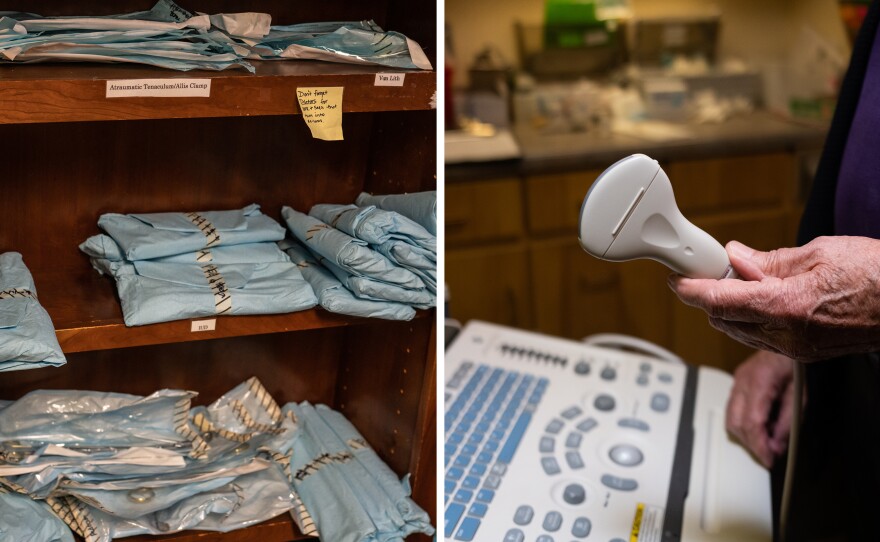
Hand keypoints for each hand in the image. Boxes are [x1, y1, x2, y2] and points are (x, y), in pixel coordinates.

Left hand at [667, 236, 879, 360]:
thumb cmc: (877, 275)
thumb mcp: (820, 252)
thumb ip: (769, 260)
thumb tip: (736, 258)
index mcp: (786, 306)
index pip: (720, 300)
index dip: (691, 289)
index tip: (677, 279)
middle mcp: (787, 335)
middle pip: (723, 320)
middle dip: (710, 296)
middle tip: (711, 271)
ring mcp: (796, 349)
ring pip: (739, 332)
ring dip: (728, 309)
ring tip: (739, 281)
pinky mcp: (805, 354)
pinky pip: (761, 339)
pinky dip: (749, 320)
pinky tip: (760, 300)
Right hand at [725, 350, 795, 467]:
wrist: (786, 342)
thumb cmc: (794, 363)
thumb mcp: (799, 396)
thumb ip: (787, 422)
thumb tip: (777, 444)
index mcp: (758, 383)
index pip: (751, 422)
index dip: (759, 445)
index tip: (769, 459)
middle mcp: (742, 382)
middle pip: (735, 423)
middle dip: (751, 444)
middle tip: (769, 453)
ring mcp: (736, 382)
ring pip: (730, 419)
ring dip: (745, 436)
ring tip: (765, 441)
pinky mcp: (736, 383)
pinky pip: (732, 410)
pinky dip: (743, 424)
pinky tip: (759, 427)